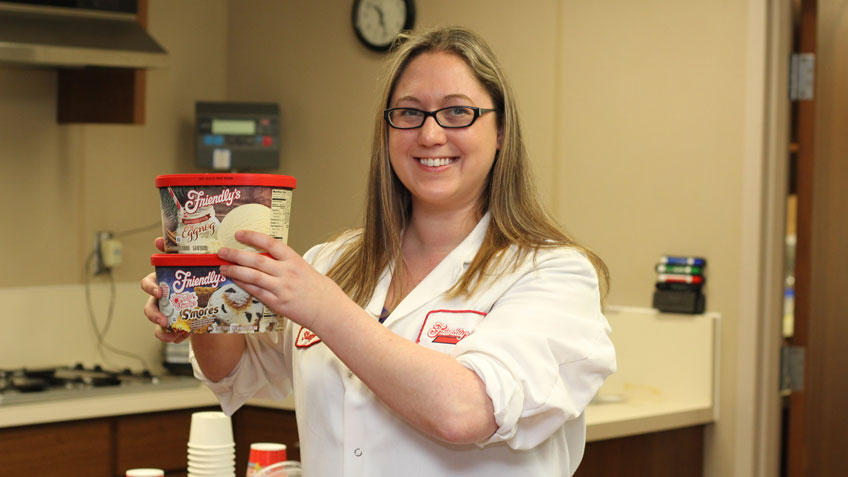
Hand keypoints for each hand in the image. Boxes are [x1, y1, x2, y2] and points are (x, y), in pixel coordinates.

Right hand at [141, 237, 189, 342]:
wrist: (208, 293)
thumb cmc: (194, 274)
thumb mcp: (190, 261)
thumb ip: (177, 250)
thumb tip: (158, 239)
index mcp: (162, 281)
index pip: (147, 283)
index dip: (150, 288)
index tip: (159, 292)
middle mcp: (160, 298)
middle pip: (149, 307)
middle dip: (154, 315)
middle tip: (164, 320)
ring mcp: (165, 312)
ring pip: (157, 324)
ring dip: (162, 331)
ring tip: (174, 334)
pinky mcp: (173, 324)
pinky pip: (167, 334)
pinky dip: (173, 337)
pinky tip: (182, 336)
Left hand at [217, 230, 350, 330]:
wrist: (327, 309)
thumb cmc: (317, 289)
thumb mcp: (303, 268)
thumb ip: (284, 263)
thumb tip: (263, 259)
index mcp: (294, 260)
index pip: (270, 243)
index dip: (252, 237)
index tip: (238, 234)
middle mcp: (287, 272)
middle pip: (256, 260)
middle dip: (236, 254)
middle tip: (222, 251)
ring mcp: (281, 288)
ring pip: (252, 276)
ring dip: (235, 270)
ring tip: (223, 267)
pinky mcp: (277, 302)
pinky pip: (256, 292)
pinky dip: (243, 285)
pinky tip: (235, 281)